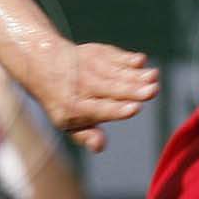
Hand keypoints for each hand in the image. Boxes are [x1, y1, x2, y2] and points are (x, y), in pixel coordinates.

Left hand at [15, 39, 156, 152]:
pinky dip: (127, 58)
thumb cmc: (64, 102)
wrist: (44, 64)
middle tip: (152, 91)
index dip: (117, 109)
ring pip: (116, 71)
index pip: (98, 109)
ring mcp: (90, 67)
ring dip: (136, 74)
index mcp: (74, 107)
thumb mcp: (67, 123)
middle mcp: (82, 85)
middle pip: (110, 88)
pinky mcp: (98, 52)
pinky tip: (141, 61)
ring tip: (154, 77)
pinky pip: (115, 56)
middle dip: (132, 90)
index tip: (135, 108)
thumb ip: (86, 135)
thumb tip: (99, 146)